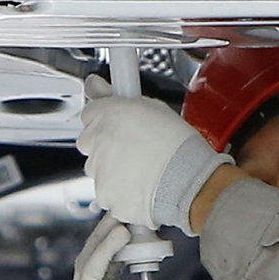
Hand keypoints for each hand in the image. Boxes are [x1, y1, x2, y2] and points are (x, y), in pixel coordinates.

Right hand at [66, 217, 194, 279]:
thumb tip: (139, 265)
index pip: (98, 269)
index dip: (109, 242)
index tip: (124, 220)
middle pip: (90, 263)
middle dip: (105, 234)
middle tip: (122, 209)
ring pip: (89, 264)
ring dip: (106, 237)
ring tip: (123, 217)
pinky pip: (94, 274)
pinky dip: (107, 251)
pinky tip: (121, 233)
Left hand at [80, 89, 226, 232]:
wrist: (188, 182)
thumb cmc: (179, 145)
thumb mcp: (154, 108)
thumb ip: (118, 98)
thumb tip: (95, 84)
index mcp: (107, 114)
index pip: (90, 114)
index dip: (107, 121)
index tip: (118, 126)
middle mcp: (97, 142)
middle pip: (90, 143)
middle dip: (107, 146)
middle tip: (134, 149)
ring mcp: (99, 171)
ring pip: (98, 170)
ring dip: (114, 170)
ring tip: (144, 170)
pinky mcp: (105, 196)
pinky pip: (108, 193)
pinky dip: (120, 192)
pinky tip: (142, 187)